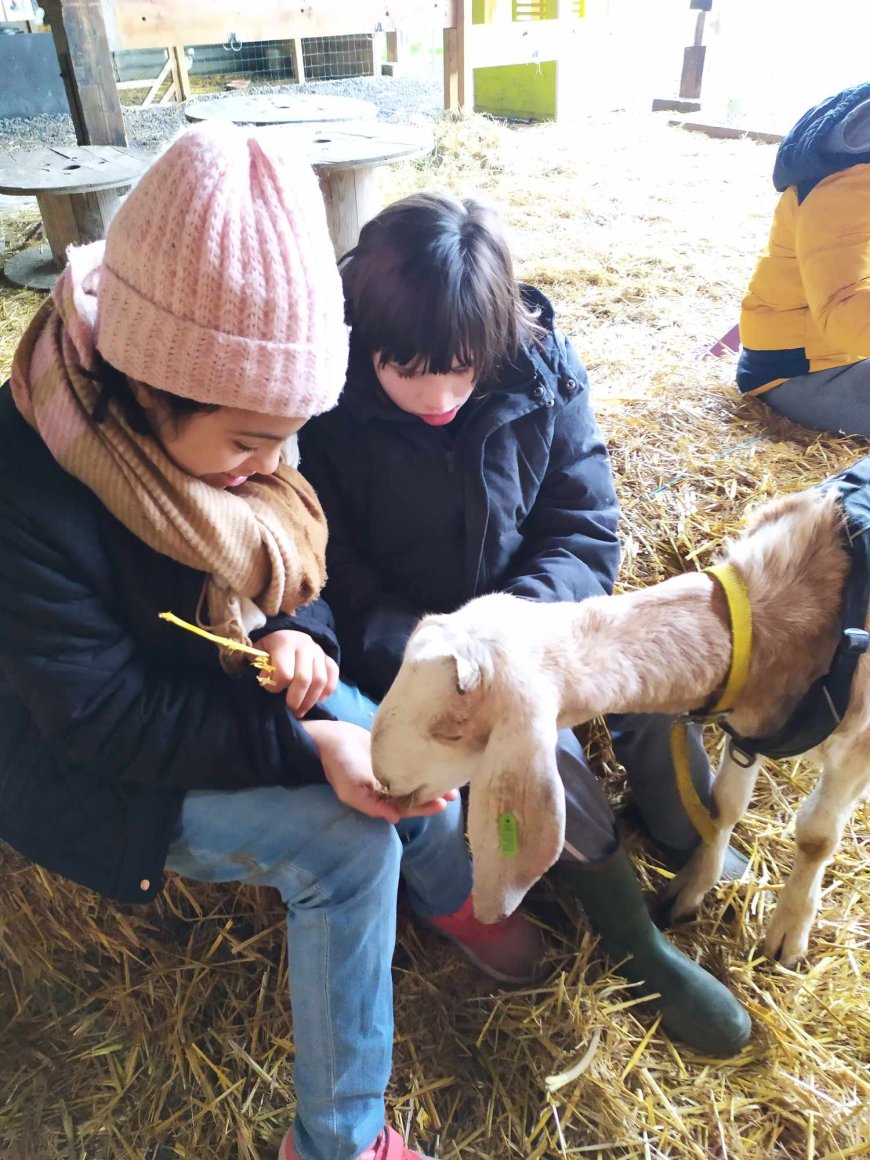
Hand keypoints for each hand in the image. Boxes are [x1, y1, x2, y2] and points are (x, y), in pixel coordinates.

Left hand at [257, 630, 338, 717]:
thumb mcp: (257, 652)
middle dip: (295, 700)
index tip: (270, 690)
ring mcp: (318, 651)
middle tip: (289, 710)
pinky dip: (327, 690)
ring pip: (320, 680)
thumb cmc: (268, 647)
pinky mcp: (328, 657)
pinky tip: (317, 700)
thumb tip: (265, 680)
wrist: (285, 632)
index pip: (284, 673)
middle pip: (304, 679)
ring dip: (310, 700)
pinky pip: (333, 675)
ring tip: (301, 711)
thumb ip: (259, 666)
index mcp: (284, 642)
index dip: (276, 687)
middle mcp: (304, 644)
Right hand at [302, 719, 457, 822]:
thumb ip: (372, 805)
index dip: (423, 808)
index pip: (406, 807)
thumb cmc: (338, 765)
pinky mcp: (393, 753)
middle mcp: (387, 788)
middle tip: (453, 793)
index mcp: (379, 799)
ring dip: (432, 781)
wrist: (330, 738)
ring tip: (451, 780)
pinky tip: (437, 762)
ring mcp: (391, 770)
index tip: (442, 804)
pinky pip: (412, 762)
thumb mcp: (351, 790)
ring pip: (416, 779)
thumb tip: (396, 818)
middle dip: (433, 796)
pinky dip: (424, 764)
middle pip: (415, 795)